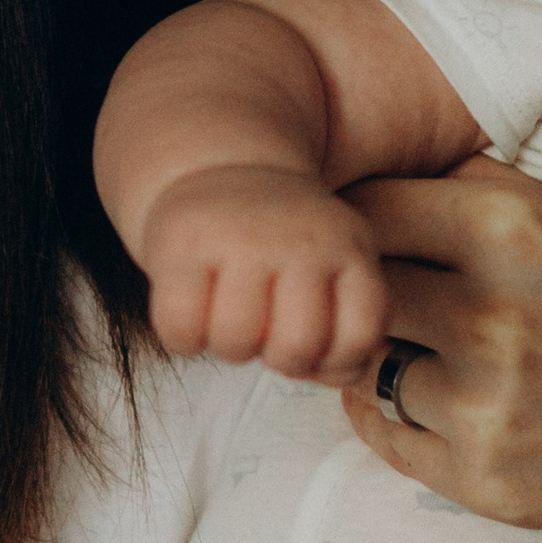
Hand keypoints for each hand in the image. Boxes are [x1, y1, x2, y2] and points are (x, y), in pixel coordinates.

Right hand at [140, 164, 389, 380]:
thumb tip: (327, 376)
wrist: (221, 166)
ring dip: (230, 349)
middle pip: (296, 347)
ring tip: (231, 320)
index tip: (316, 344)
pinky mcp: (182, 244)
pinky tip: (193, 315)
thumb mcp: (335, 264)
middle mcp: (300, 238)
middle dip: (280, 360)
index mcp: (348, 247)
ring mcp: (241, 238)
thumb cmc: (285, 244)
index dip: (335, 361)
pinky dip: (184, 341)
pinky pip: (181, 329)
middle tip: (268, 334)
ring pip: (236, 341)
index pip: (360, 336)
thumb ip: (346, 326)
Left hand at [332, 157, 541, 542]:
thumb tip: (384, 180)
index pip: (365, 206)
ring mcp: (486, 409)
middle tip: (368, 284)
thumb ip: (487, 196)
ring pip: (365, 364)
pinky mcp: (490, 484)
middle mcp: (490, 317)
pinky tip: (436, 392)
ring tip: (426, 340)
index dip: (358, 215)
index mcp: (515, 227)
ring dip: (382, 350)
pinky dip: (395, 411)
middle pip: (348, 289)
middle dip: (354, 283)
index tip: (367, 224)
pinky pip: (390, 436)